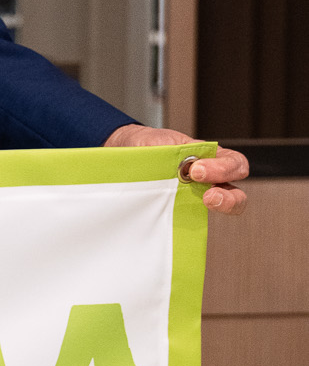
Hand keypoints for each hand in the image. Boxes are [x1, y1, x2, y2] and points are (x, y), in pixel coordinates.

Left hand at [103, 123, 247, 215]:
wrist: (129, 151)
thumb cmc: (150, 145)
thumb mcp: (160, 142)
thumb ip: (170, 153)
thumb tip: (174, 170)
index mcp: (210, 157)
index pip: (234, 163)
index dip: (223, 168)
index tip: (196, 170)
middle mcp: (210, 179)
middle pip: (237, 193)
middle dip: (228, 197)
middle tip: (207, 196)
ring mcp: (197, 197)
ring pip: (221, 209)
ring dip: (217, 209)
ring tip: (202, 205)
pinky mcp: (182, 211)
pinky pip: (193, 221)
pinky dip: (188, 222)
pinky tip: (173, 217)